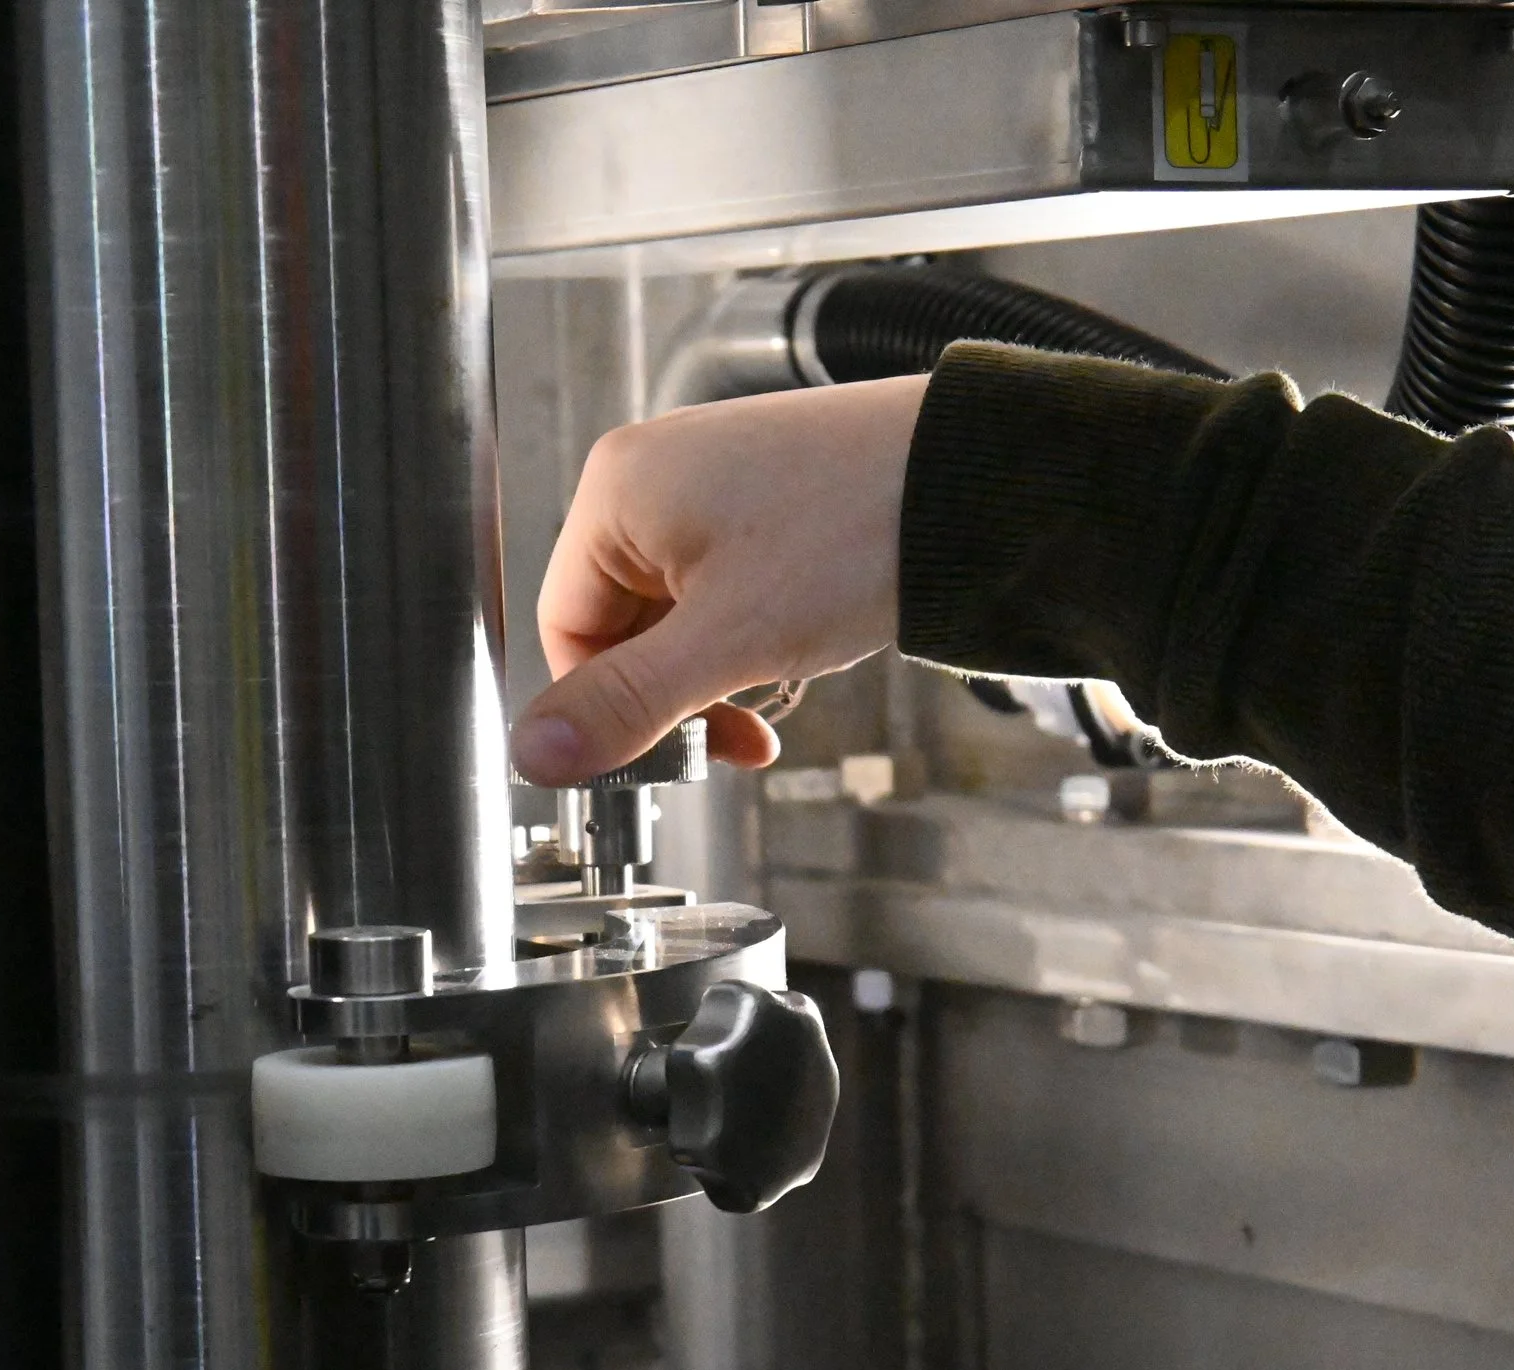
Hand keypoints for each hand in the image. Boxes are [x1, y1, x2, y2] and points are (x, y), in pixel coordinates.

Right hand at [509, 375, 927, 785]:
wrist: (979, 479)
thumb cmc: (857, 530)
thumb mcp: (727, 640)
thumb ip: (625, 703)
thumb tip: (534, 754)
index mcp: (616, 489)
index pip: (564, 629)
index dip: (612, 705)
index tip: (668, 751)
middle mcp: (653, 472)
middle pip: (620, 623)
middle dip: (676, 690)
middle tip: (736, 733)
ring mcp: (711, 479)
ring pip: (676, 612)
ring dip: (718, 668)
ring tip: (776, 684)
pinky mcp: (763, 495)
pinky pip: (723, 585)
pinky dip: (751, 632)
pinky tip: (799, 645)